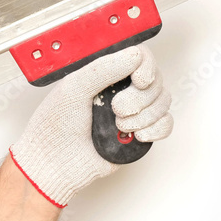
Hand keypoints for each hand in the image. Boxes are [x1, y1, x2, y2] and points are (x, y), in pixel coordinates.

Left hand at [9, 44, 173, 206]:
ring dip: (144, 116)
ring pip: (163, 102)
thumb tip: (135, 56)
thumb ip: (104, 68)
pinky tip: (137, 135)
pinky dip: (156, 129)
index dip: (146, 67)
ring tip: (119, 126)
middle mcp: (121, 90)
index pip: (140, 57)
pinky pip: (166, 124)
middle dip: (139, 98)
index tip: (138, 80)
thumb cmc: (54, 126)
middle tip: (116, 109)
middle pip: (156, 81)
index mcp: (106, 73)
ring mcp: (132, 112)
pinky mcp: (139, 134)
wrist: (54, 164)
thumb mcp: (74, 87)